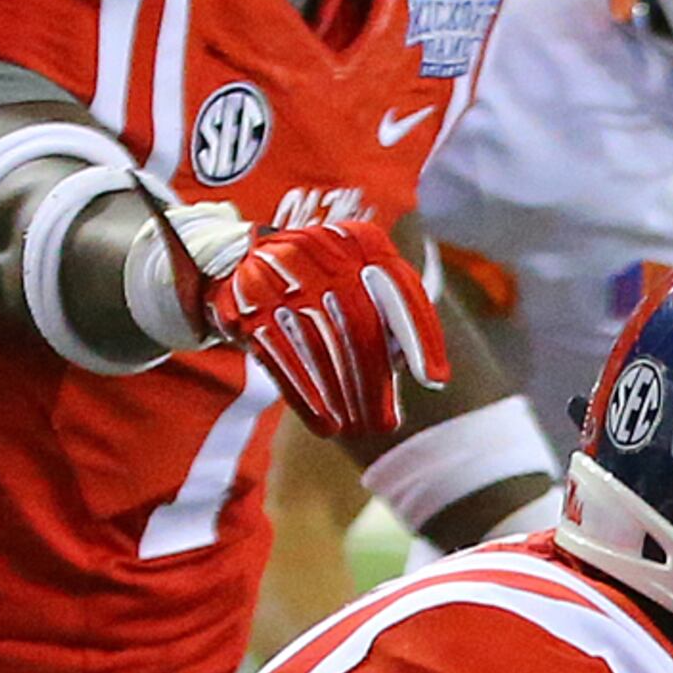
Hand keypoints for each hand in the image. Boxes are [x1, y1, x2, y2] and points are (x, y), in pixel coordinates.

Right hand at [173, 204, 446, 439]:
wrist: (238, 258)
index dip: (421, 336)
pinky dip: (306, 396)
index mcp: (361, 242)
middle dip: (374, 381)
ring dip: (340, 396)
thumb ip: (394, 315)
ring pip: (320, 344)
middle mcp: (322, 250)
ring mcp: (282, 275)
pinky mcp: (249, 304)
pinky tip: (324, 424)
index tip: (433, 381)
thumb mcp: (360, 281)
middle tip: (384, 424)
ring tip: (356, 430)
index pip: (401, 290)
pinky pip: (281, 357)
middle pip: (359, 324)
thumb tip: (426, 373)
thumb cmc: (320, 283)